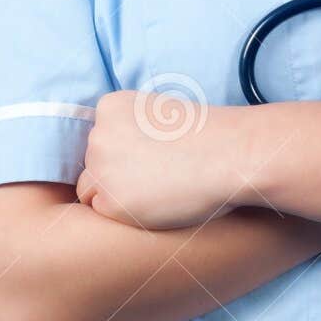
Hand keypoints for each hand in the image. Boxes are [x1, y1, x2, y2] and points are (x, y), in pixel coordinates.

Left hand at [76, 89, 250, 229]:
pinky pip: (104, 212)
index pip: (98, 139)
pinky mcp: (111, 202)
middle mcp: (98, 135)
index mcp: (109, 107)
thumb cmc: (206, 135)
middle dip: (116, 175)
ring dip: (116, 195)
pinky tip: (154, 203)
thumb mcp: (159, 113)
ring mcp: (101, 169)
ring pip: (93, 191)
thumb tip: (120, 154)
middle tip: (156, 177)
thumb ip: (131, 128)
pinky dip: (124, 214)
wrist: (228, 154)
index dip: (123, 153)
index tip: (150, 157)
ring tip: (156, 191)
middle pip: (92, 165)